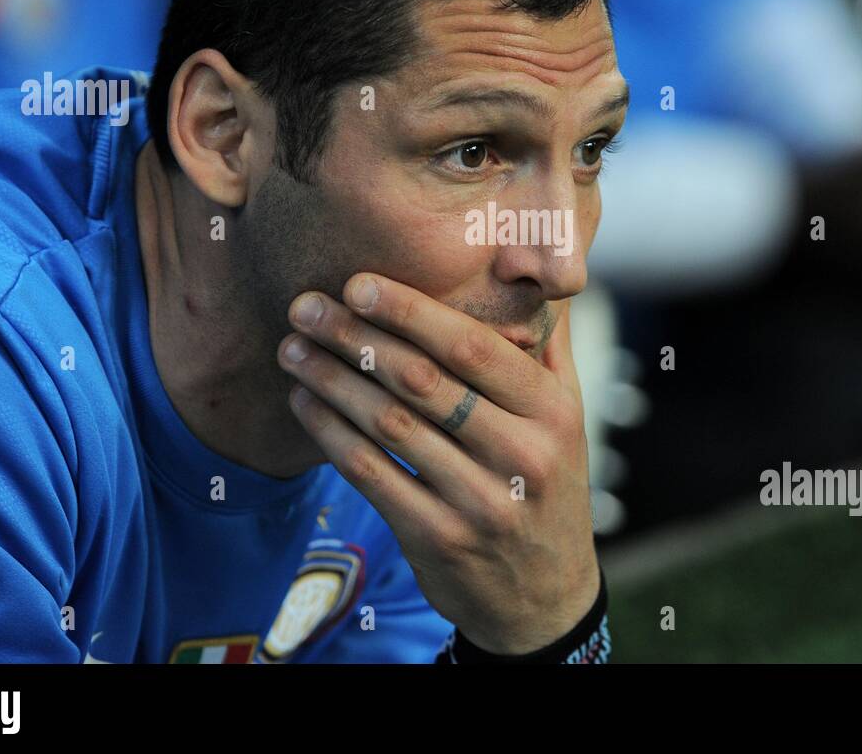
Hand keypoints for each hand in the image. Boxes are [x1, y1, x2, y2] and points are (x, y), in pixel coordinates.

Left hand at [276, 273, 599, 653]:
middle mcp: (521, 456)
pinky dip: (330, 433)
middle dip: (356, 336)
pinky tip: (304, 402)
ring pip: (388, 424)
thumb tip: (531, 266)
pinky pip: (370, 473)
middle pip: (422, 380)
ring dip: (331, 380)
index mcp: (552, 412)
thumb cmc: (547, 485)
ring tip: (293, 348)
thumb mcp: (568, 416)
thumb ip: (546, 345)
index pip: (473, 348)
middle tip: (306, 306)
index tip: (358, 283)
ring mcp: (479, 502)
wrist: (545, 596)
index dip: (410, 311)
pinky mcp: (437, 539)